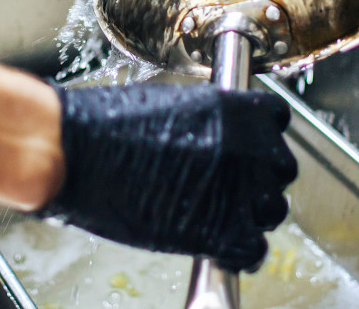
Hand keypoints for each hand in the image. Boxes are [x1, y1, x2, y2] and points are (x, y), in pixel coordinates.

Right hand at [37, 83, 296, 272]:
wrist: (78, 152)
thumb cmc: (106, 124)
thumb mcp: (170, 104)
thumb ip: (208, 123)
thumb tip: (215, 140)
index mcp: (237, 110)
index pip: (277, 120)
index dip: (258, 137)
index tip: (244, 147)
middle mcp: (250, 148)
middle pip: (280, 168)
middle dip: (257, 177)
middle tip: (224, 185)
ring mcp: (242, 192)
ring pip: (271, 210)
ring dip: (248, 214)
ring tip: (213, 214)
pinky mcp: (224, 233)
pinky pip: (253, 251)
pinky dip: (237, 253)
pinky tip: (214, 245)